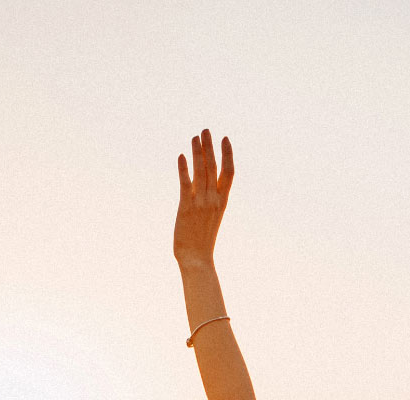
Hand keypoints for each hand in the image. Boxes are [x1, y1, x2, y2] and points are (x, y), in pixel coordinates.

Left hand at [174, 129, 233, 267]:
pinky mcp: (187, 207)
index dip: (227, 154)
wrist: (197, 259)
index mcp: (222, 202)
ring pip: (202, 172)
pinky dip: (184, 169)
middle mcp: (214, 200)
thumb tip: (199, 183)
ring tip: (194, 137)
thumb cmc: (201, 240)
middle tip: (206, 130)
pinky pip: (186, 184)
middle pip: (214, 167)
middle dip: (210, 147)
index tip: (225, 138)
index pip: (229, 173)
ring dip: (198, 152)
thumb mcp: (208, 216)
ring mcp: (201, 203)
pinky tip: (181, 156)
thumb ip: (207, 199)